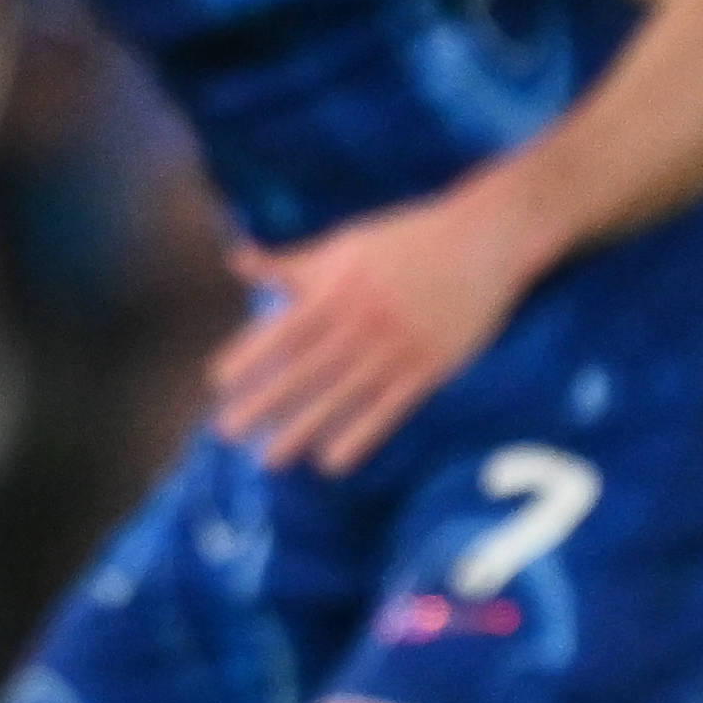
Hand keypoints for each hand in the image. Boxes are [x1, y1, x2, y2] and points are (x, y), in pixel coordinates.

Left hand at [208, 180, 542, 471]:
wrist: (484, 239)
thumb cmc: (406, 240)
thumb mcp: (345, 245)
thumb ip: (291, 264)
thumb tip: (236, 259)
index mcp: (338, 288)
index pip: (284, 328)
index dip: (250, 355)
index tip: (218, 382)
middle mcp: (363, 321)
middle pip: (305, 369)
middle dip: (265, 402)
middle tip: (226, 432)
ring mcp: (398, 347)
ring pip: (341, 396)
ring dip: (302, 430)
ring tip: (268, 460)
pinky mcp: (431, 367)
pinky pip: (389, 410)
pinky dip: (360, 437)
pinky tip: (331, 463)